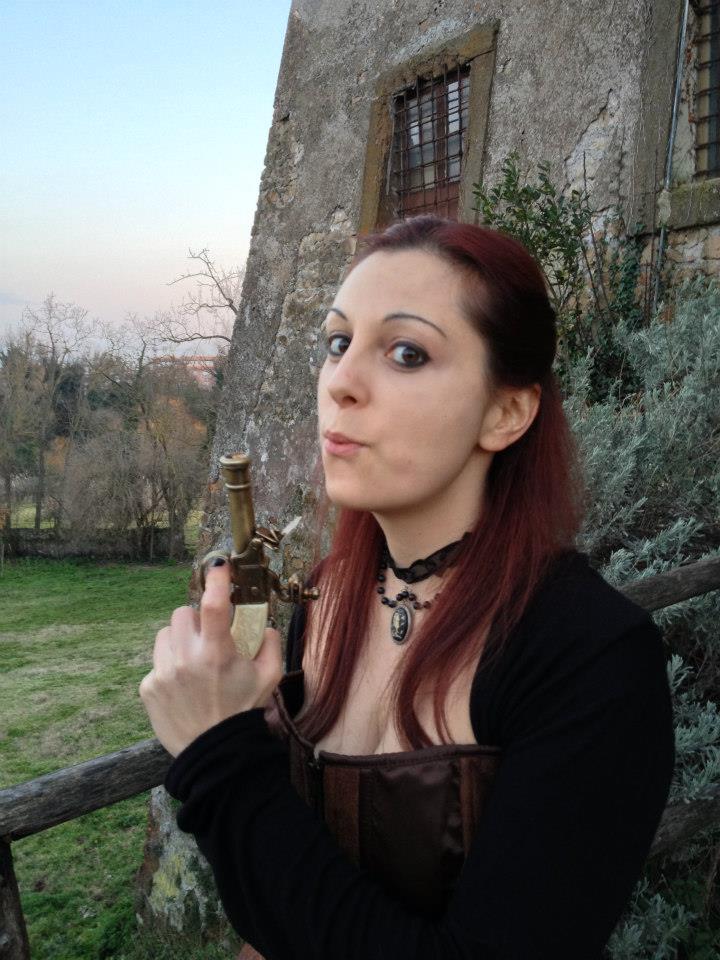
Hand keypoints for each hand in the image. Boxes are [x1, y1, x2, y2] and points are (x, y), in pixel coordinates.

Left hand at [139, 560, 282, 756]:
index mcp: (217, 654)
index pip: (214, 604)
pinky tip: (183, 685)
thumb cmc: (242, 712)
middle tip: (207, 637)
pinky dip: (169, 667)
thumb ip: (271, 643)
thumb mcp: (269, 678)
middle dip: (195, 619)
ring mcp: (163, 673)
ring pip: (165, 634)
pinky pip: (156, 662)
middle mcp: (187, 660)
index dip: (216, 579)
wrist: (213, 754)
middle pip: (182, 613)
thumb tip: (264, 623)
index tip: (219, 566)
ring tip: (192, 661)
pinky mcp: (148, 687)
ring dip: (179, 640)